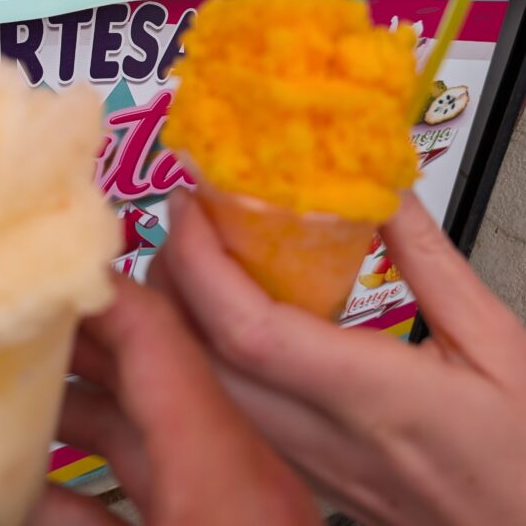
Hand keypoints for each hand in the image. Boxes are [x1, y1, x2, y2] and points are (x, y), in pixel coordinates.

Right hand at [0, 277, 317, 525]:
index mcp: (222, 469)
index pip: (157, 331)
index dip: (93, 285)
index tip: (28, 264)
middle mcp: (229, 479)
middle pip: (142, 374)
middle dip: (64, 343)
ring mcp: (219, 516)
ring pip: (136, 433)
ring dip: (66, 411)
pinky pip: (135, 498)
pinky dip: (77, 485)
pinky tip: (14, 486)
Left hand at [150, 189, 525, 525]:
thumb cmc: (525, 452)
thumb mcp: (494, 340)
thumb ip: (430, 258)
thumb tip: (379, 189)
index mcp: (372, 396)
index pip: (249, 331)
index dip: (201, 262)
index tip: (192, 200)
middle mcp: (321, 436)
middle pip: (202, 360)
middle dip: (172, 279)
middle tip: (185, 213)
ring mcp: (305, 463)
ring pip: (206, 390)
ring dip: (182, 315)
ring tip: (196, 248)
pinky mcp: (304, 472)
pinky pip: (231, 409)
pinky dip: (206, 352)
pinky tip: (223, 312)